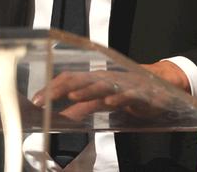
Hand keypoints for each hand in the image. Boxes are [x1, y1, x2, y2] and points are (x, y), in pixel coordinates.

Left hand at [32, 63, 189, 121]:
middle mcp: (105, 78)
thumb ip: (83, 108)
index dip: (52, 87)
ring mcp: (121, 84)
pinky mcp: (138, 93)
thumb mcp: (102, 101)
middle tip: (43, 100)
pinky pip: (127, 94)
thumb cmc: (126, 92)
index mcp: (95, 78)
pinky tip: (109, 102)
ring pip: (102, 85)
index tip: (35, 100)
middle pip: (80, 79)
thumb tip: (62, 117)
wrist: (160, 85)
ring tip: (72, 96)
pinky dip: (118, 97)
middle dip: (60, 89)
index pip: (69, 78)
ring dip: (87, 90)